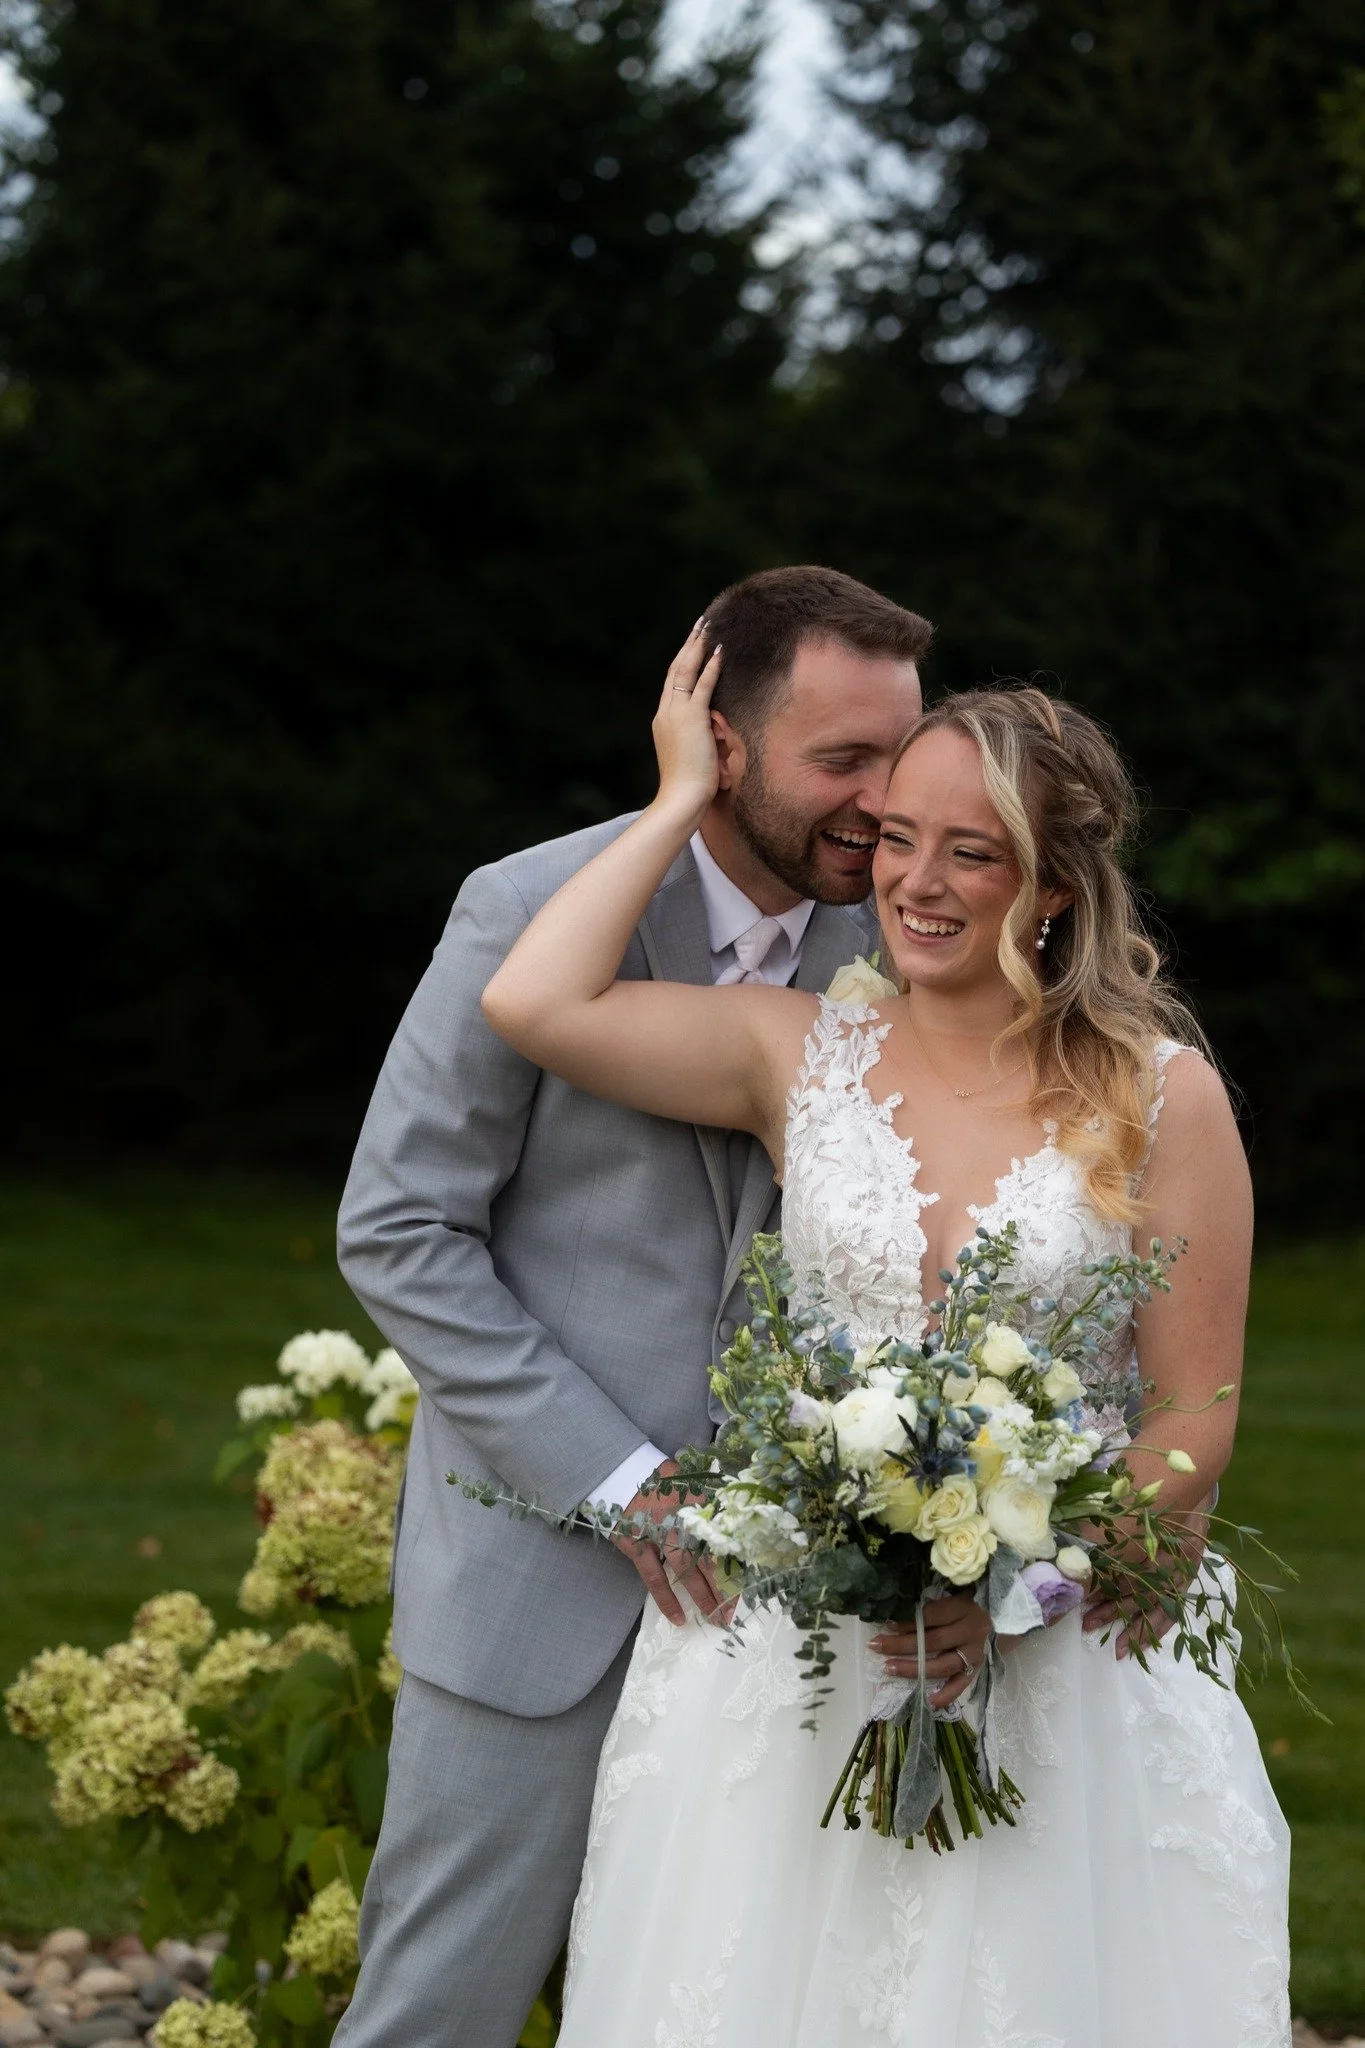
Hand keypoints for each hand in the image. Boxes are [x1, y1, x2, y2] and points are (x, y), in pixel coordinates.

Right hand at [611, 1459, 729, 1627]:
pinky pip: (655, 1578)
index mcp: (701, 1506)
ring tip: (715, 1618)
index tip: (747, 1585)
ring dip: (703, 1597)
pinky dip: (667, 1600)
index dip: (737, 1565)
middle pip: (711, 1559)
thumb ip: (714, 1501)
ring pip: (687, 1571)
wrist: (624, 1473)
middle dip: (725, 1587)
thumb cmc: (663, 1481)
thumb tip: (739, 1520)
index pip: (726, 1540)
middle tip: (734, 1611)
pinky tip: (678, 1618)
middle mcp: (684, 1521)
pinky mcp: (639, 1545)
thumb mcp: (693, 1483)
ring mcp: (660, 1534)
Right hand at [650, 620, 722, 826]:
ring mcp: (676, 715)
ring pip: (685, 672)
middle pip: (676, 671)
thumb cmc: (689, 786)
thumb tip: (714, 734)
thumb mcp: (693, 755)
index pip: (673, 684)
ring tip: (709, 626)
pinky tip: (720, 650)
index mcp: (663, 721)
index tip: (693, 644)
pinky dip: (711, 667)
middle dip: (689, 646)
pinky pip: (702, 686)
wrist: (681, 798)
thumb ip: (700, 738)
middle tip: (700, 624)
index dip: (683, 662)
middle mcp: (665, 713)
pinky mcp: (691, 719)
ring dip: (698, 647)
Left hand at [870, 1594, 992, 1709]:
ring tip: (889, 1668)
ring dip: (914, 1669)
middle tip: (876, 1646)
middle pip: (933, 1641)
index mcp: (964, 1607)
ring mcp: (975, 1653)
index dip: (909, 1621)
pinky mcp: (979, 1668)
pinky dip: (947, 1695)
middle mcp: (972, 1631)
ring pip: (943, 1665)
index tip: (887, 1624)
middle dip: (902, 1645)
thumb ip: (934, 1603)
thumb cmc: (970, 1601)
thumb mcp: (955, 1593)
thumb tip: (899, 1612)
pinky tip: (929, 1701)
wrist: (1000, 1616)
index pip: (932, 1616)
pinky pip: (962, 1684)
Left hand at [1082, 1507, 1207, 1659]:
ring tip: (1116, 1649)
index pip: (1127, 1566)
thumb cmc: (1152, 1499)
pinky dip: (1158, 1630)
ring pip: (1157, 1608)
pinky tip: (1144, 1645)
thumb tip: (1074, 1539)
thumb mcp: (1130, 1505)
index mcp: (1156, 1537)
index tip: (1083, 1594)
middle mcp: (1172, 1560)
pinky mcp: (1187, 1583)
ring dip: (1136, 1629)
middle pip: (1140, 1590)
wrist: (1190, 1494)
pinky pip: (1174, 1612)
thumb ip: (1105, 1522)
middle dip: (1113, 1609)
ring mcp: (1182, 1575)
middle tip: (1087, 1622)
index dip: (1105, 1582)